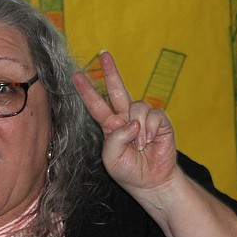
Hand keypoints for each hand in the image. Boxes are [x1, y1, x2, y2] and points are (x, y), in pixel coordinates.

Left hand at [73, 50, 177, 192]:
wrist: (152, 182)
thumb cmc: (128, 171)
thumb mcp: (111, 158)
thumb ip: (115, 138)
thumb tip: (132, 122)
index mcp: (110, 126)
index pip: (96, 105)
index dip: (86, 91)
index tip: (76, 76)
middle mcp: (125, 118)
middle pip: (116, 90)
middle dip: (111, 71)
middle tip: (103, 54)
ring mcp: (143, 118)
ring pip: (137, 106)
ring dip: (138, 128)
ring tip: (140, 145)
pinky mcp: (160, 121)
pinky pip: (153, 115)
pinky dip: (150, 129)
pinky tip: (150, 141)